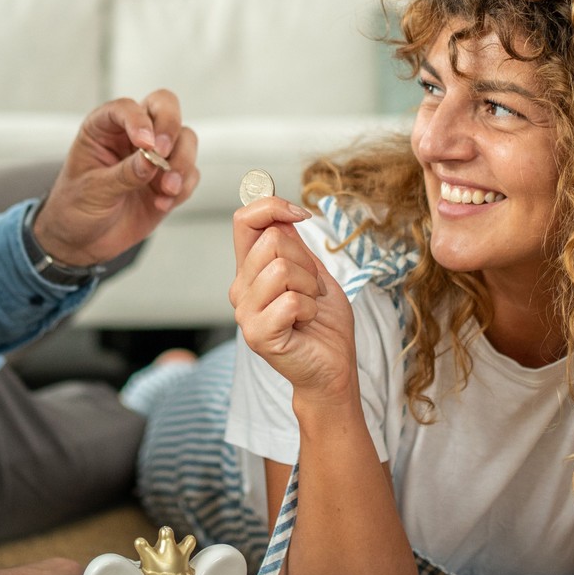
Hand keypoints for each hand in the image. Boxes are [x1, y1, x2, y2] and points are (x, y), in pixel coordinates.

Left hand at [32, 90, 198, 265]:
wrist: (83, 240)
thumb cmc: (76, 206)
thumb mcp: (93, 190)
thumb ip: (124, 174)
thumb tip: (152, 161)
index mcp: (103, 128)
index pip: (126, 108)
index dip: (138, 121)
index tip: (145, 144)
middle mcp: (132, 134)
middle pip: (165, 107)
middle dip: (170, 126)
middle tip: (164, 152)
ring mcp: (154, 156)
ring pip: (185, 139)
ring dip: (181, 162)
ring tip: (166, 189)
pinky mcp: (168, 179)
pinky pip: (190, 174)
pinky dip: (183, 187)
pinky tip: (162, 204)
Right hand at [229, 195, 356, 406]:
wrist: (333, 368)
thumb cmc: (324, 325)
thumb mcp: (314, 274)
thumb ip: (294, 246)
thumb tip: (281, 214)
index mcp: (251, 271)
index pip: (244, 220)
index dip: (271, 206)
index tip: (300, 214)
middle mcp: (240, 289)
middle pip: (272, 240)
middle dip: (306, 261)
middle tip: (312, 290)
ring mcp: (245, 313)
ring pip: (281, 269)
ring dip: (310, 287)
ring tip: (309, 308)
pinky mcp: (257, 334)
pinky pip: (290, 301)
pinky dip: (309, 309)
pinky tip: (305, 324)